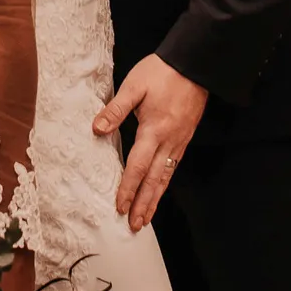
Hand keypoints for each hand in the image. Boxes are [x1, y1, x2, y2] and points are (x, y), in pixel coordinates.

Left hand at [93, 56, 208, 231]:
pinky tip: (160, 190)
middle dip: (143, 204)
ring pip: (166, 177)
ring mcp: (179, 141)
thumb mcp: (134, 85)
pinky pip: (174, 167)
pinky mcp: (185, 137)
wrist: (194, 65)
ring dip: (155, 199)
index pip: (137, 166)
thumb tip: (96, 129)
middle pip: (154, 180)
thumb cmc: (161, 72)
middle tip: (134, 225)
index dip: (128, 188)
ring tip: (145, 217)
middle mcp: (169, 141)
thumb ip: (116, 109)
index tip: (119, 206)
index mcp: (154, 129)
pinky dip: (165, 183)